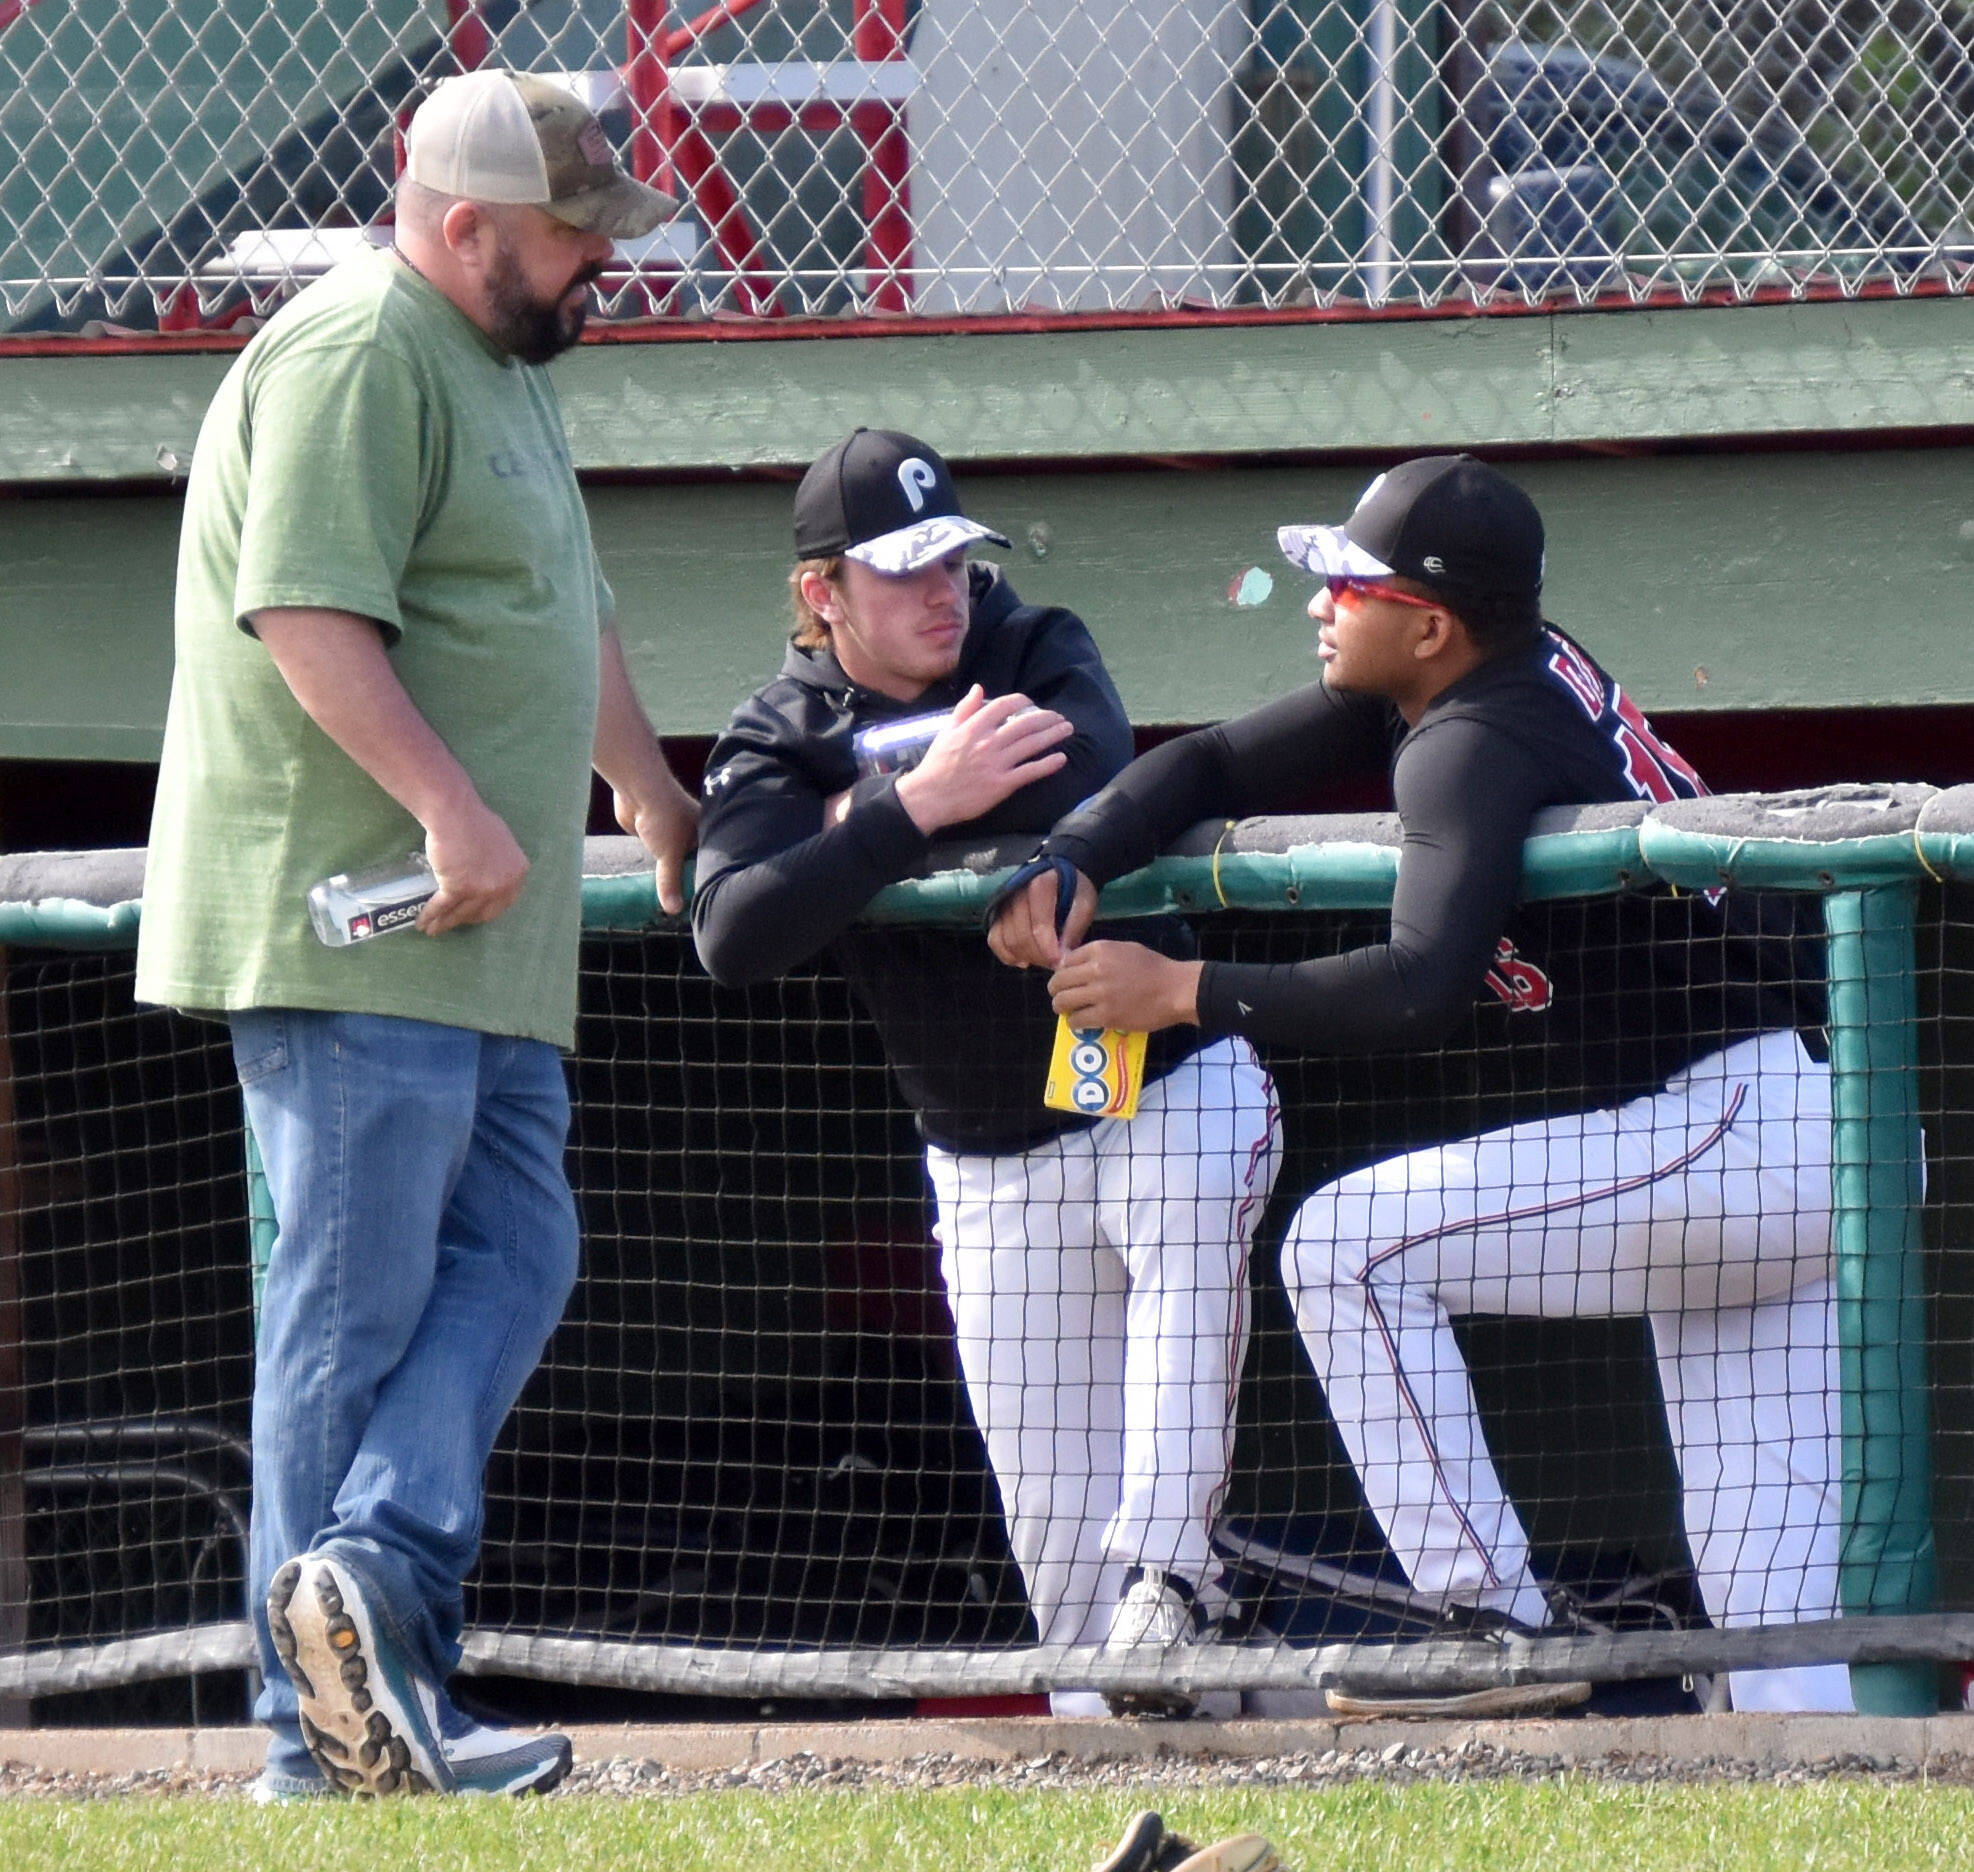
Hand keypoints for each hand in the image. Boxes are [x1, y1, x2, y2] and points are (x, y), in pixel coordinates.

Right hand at [419, 798, 530, 934]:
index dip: (488, 910)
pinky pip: (442, 907)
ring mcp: (482, 889)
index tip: (475, 914)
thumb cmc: (475, 821)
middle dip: (468, 920)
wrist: (455, 814)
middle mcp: (504, 885)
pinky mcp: (458, 888)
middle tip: (455, 922)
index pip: (505, 902)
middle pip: (484, 912)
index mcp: (517, 873)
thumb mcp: (500, 842)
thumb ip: (500, 862)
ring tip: (433, 930)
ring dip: (445, 924)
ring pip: (461, 913)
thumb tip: (495, 872)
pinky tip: (423, 923)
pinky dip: (430, 916)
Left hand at [615, 777, 699, 915]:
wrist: (637, 789)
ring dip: (671, 874)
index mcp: (706, 832)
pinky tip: (658, 883)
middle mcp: (693, 832)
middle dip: (689, 880)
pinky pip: (659, 856)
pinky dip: (657, 867)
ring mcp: (674, 832)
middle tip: (690, 906)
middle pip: (694, 862)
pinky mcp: (655, 833)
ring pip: (675, 859)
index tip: (708, 901)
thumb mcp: (669, 854)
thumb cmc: (663, 816)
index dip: (709, 880)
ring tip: (674, 899)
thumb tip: (674, 911)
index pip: (712, 862)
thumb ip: (671, 882)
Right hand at [894, 685, 1073, 834]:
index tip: (1032, 703)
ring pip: (1031, 744)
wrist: (929, 797)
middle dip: (1047, 718)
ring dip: (1053, 735)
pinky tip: (1061, 758)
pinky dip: (1048, 764)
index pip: (1004, 706)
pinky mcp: (1002, 784)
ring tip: (1067, 730)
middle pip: (1025, 724)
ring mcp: (996, 763)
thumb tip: (979, 688)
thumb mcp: (946, 731)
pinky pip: (1029, 772)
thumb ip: (965, 709)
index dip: (1022, 701)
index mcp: (973, 727)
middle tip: (1060, 717)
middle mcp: (988, 742)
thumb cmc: (936, 765)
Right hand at [988, 866, 1097, 968]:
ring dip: (1025, 956)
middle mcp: (1016, 892)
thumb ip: (1074, 928)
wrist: (1058, 873)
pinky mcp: (996, 913)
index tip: (1059, 962)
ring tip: (1044, 961)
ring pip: (1007, 939)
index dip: (1048, 948)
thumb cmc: (1074, 888)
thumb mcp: (1084, 903)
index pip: (1039, 924)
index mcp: (1040, 884)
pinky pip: (994, 939)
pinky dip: (1006, 955)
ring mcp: (1003, 903)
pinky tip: (1024, 961)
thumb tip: (1062, 957)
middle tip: (1054, 963)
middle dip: (1038, 956)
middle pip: (1021, 935)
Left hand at [1048, 940, 1202, 1033]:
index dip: (1063, 972)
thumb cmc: (1154, 968)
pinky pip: (1077, 1020)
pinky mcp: (1106, 1016)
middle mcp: (1096, 969)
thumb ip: (1099, 955)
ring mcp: (1099, 994)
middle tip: (1063, 997)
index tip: (1067, 980)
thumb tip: (1073, 963)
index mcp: (1100, 950)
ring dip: (1062, 1007)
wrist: (1176, 989)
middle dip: (1056, 990)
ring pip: (1062, 1002)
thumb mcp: (1125, 949)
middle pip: (1059, 981)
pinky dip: (1075, 1023)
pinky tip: (1081, 1022)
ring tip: (1069, 1010)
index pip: (1066, 960)